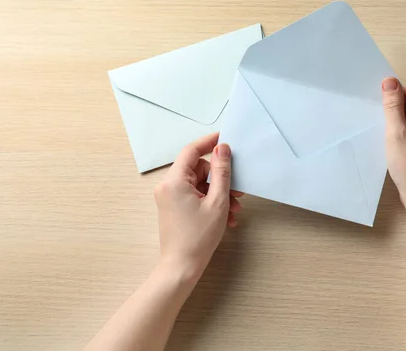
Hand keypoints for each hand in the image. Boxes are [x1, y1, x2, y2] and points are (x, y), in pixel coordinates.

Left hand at [153, 133, 241, 275]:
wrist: (182, 267)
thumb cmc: (198, 237)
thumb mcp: (217, 201)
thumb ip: (222, 172)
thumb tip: (223, 149)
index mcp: (174, 181)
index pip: (192, 150)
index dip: (210, 142)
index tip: (226, 138)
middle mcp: (167, 186)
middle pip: (198, 169)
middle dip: (220, 179)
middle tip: (238, 191)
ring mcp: (169, 197)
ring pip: (199, 184)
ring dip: (219, 194)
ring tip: (234, 209)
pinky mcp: (174, 207)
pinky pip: (195, 196)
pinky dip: (210, 202)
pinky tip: (226, 216)